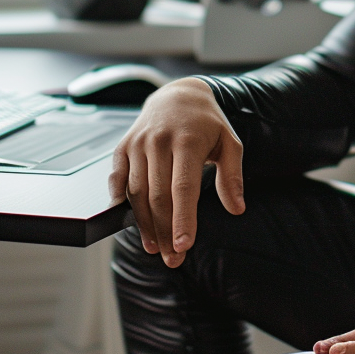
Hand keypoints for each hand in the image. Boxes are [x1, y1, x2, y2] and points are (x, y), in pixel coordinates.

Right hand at [109, 77, 243, 267]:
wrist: (178, 94)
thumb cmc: (207, 124)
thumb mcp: (229, 142)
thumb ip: (232, 175)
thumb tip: (237, 208)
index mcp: (187, 141)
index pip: (183, 187)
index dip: (182, 219)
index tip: (184, 245)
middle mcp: (158, 142)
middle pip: (158, 196)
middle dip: (165, 231)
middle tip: (173, 259)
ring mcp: (137, 144)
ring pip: (137, 193)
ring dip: (144, 225)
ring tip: (156, 248)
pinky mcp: (122, 147)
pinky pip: (117, 180)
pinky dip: (121, 203)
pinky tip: (129, 223)